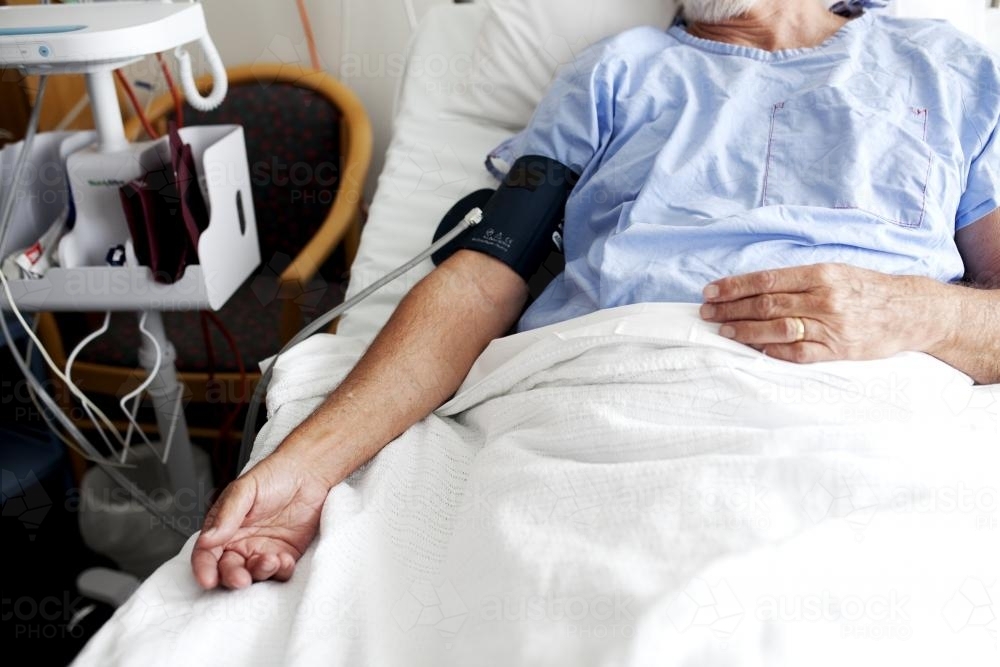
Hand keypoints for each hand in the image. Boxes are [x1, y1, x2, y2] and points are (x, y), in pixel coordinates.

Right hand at [191, 450, 332, 589]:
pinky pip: (280, 574)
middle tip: (242, 579)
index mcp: (223, 528)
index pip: (206, 554)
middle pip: (228, 570)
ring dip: (260, 574)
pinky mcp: (286, 556)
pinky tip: (285, 560)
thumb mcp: (245, 490)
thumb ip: (226, 515)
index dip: (204, 569)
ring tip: (271, 560)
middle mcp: (240, 544)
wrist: (310, 473)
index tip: (208, 580)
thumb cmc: (275, 476)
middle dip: (233, 578)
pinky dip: (281, 572)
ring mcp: (263, 551)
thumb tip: (207, 539)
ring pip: (254, 575)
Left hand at [699, 263, 937, 363]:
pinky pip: (797, 354)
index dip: (734, 286)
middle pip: (766, 305)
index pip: (766, 280)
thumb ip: (797, 280)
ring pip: (777, 329)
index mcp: (820, 275)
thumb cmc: (866, 289)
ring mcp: (830, 326)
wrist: (910, 311)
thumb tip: (754, 288)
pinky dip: (772, 351)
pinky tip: (753, 349)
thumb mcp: (834, 272)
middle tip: (706, 313)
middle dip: (730, 309)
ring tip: (722, 330)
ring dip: (744, 330)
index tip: (710, 291)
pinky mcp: (838, 350)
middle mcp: (823, 299)